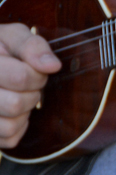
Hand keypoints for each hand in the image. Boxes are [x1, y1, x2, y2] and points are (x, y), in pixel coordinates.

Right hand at [0, 22, 60, 148]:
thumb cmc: (1, 48)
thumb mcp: (13, 36)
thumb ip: (32, 46)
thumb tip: (52, 65)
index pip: (21, 77)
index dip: (37, 76)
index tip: (34, 70)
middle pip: (15, 104)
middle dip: (31, 93)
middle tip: (27, 84)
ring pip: (10, 124)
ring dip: (24, 111)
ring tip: (17, 95)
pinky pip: (9, 138)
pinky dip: (18, 125)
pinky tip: (12, 110)